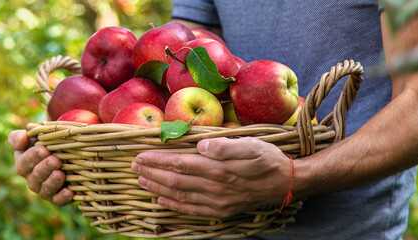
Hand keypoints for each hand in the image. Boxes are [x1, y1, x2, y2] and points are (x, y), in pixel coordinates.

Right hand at [8, 130, 72, 205]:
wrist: (69, 156)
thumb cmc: (51, 140)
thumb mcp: (40, 132)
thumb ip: (31, 130)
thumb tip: (24, 136)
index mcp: (23, 160)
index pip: (24, 159)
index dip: (33, 155)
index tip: (44, 149)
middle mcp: (30, 177)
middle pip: (36, 174)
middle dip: (45, 167)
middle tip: (56, 160)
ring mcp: (42, 189)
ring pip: (45, 188)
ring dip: (53, 181)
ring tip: (61, 174)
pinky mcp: (55, 198)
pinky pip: (57, 200)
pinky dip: (62, 197)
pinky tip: (70, 192)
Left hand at [131, 137, 292, 217]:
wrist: (287, 183)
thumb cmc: (268, 158)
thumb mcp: (252, 145)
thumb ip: (225, 146)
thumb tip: (201, 145)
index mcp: (219, 169)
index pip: (180, 164)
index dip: (158, 160)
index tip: (140, 155)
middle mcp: (215, 188)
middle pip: (175, 180)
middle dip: (152, 173)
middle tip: (134, 166)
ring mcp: (217, 203)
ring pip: (180, 195)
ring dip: (157, 188)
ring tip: (141, 180)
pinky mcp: (221, 211)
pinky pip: (192, 210)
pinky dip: (174, 206)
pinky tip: (161, 200)